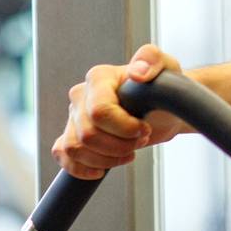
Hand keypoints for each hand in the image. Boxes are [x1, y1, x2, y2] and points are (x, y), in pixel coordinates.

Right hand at [51, 44, 187, 178]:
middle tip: (142, 140)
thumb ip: (152, 60)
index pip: (99, 111)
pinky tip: (101, 170)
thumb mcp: (167, 67)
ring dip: (106, 159)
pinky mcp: (73, 135)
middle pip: (88, 134)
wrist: (162, 109)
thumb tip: (137, 73)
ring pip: (75, 148)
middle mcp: (81, 95)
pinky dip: (80, 168)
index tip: (145, 129)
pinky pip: (63, 155)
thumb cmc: (163, 87)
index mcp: (99, 77)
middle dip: (120, 145)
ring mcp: (74, 117)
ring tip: (129, 152)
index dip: (124, 128)